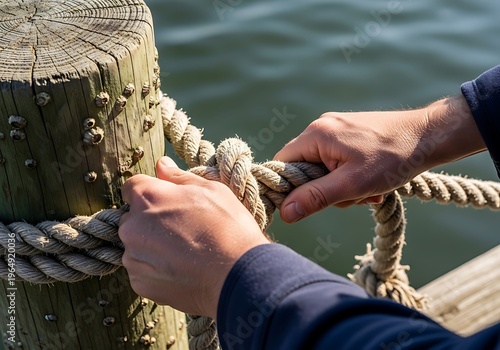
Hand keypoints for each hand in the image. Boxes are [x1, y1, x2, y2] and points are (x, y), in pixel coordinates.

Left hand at [118, 157, 268, 318]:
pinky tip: (181, 269)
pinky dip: (156, 270)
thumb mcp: (211, 190)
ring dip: (152, 246)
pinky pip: (142, 270)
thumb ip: (179, 177)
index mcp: (147, 197)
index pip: (131, 187)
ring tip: (184, 252)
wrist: (238, 275)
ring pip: (136, 246)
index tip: (168, 202)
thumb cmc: (228, 227)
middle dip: (150, 221)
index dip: (151, 192)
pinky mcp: (139, 283)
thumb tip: (161, 164)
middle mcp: (132, 226)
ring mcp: (133, 257)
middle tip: (181, 229)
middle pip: (132, 218)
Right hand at [274, 95, 484, 222]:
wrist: (431, 136)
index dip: (289, 188)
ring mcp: (337, 128)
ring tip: (369, 190)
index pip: (283, 164)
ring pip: (324, 168)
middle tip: (353, 197)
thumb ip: (315, 198)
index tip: (307, 205)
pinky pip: (338, 161)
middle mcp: (322, 127)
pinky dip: (351, 176)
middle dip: (326, 190)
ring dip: (343, 186)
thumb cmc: (393, 159)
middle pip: (304, 168)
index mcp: (316, 134)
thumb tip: (284, 213)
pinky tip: (372, 182)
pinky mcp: (350, 133)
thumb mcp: (352, 185)